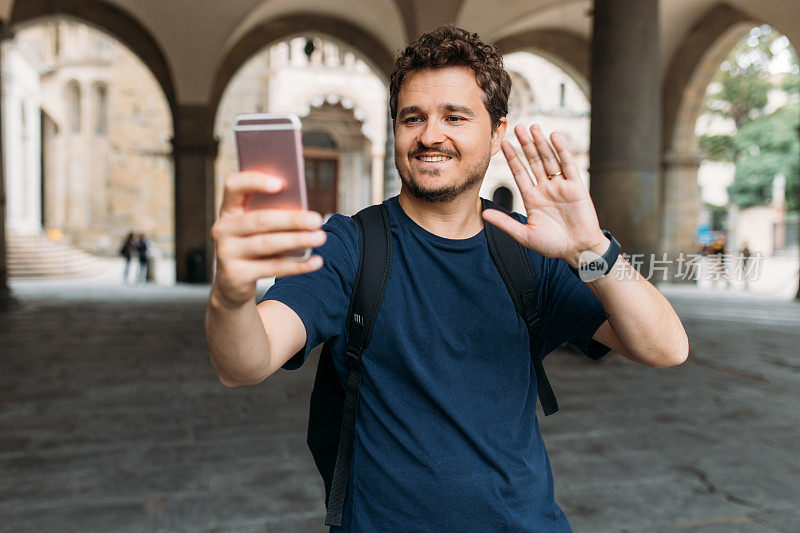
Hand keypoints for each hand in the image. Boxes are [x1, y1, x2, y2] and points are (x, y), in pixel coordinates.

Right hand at [210, 171, 325, 307]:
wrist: (232, 283)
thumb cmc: (253, 245)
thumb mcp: (258, 228)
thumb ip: (273, 214)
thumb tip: (304, 213)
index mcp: (229, 209)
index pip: (234, 186)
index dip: (255, 181)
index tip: (281, 183)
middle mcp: (223, 229)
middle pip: (260, 220)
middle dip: (292, 219)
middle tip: (317, 220)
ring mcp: (226, 252)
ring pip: (267, 244)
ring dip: (297, 240)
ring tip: (320, 238)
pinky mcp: (236, 275)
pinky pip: (272, 267)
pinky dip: (297, 265)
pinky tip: (316, 261)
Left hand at [482, 124, 607, 268]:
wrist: (578, 251)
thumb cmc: (553, 245)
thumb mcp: (525, 235)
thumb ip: (505, 223)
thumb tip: (483, 215)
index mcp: (532, 198)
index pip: (520, 173)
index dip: (512, 158)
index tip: (503, 144)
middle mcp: (545, 189)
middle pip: (534, 162)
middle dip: (525, 145)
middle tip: (517, 127)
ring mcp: (561, 186)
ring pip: (549, 160)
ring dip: (541, 143)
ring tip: (533, 127)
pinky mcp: (576, 187)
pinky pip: (568, 165)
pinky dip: (561, 151)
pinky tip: (553, 137)